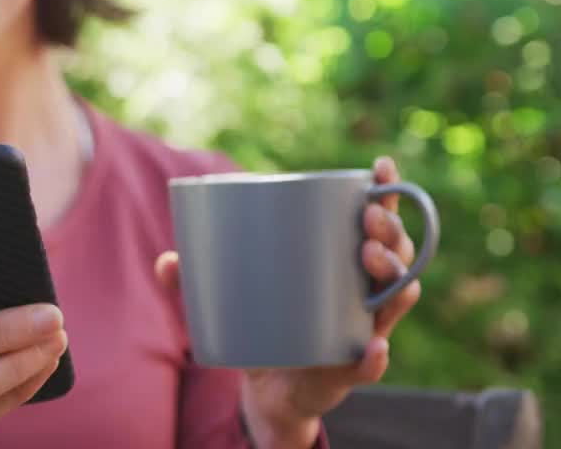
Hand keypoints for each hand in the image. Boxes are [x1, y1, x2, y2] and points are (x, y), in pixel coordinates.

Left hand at [155, 157, 421, 447]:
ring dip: (393, 277)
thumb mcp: (232, 296)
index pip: (378, 221)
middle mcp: (363, 293)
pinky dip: (375, 358)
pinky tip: (374, 346)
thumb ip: (197, 279)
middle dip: (389, 230)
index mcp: (344, 264)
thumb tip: (165, 260)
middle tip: (366, 219)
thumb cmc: (261, 327)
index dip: (387, 192)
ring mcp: (361, 330)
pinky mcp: (349, 369)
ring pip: (395, 300)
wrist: (270, 392)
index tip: (379, 167)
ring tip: (369, 258)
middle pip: (396, 254)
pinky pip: (371, 364)